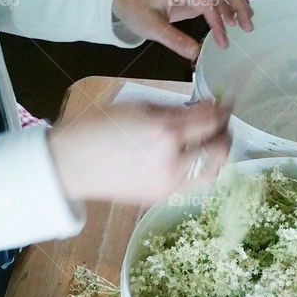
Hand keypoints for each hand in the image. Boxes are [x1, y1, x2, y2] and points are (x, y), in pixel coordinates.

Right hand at [48, 97, 230, 206]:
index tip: (226, 100)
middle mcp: (172, 162)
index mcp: (165, 133)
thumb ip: (173, 109)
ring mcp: (169, 184)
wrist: (71, 163)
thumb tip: (199, 108)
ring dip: (219, 153)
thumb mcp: (137, 106)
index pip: (211, 120)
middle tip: (222, 120)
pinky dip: (203, 169)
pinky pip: (195, 184)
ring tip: (213, 140)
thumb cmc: (96, 128)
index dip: (224, 107)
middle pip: (219, 148)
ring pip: (213, 171)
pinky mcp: (162, 197)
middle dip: (225, 130)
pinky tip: (196, 157)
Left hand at [112, 0, 253, 60]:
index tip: (223, 43)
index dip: (218, 23)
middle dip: (238, 5)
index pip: (208, 2)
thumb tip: (196, 54)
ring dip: (238, 1)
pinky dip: (231, 1)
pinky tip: (237, 17)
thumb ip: (174, 40)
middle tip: (247, 27)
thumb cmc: (136, 10)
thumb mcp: (151, 28)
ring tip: (247, 22)